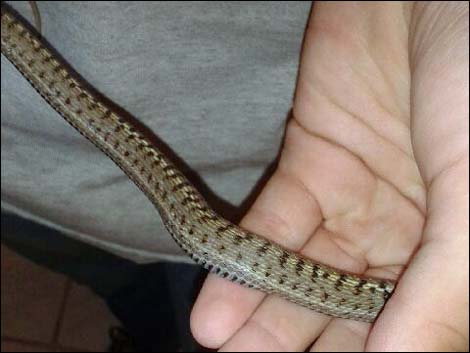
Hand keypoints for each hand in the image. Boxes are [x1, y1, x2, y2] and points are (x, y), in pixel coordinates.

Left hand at [191, 2, 468, 350]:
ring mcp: (358, 198)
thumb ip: (443, 292)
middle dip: (295, 341)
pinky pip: (276, 221)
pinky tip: (218, 302)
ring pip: (302, 270)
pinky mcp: (313, 161)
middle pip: (345, 310)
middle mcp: (410, 235)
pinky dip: (244, 257)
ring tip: (219, 343)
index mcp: (456, 254)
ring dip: (259, 311)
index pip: (401, 328)